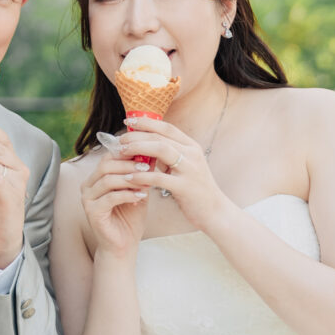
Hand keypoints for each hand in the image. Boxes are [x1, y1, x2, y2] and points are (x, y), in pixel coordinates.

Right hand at [80, 147, 153, 258]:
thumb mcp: (137, 191)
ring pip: (107, 179)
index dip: (127, 154)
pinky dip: (127, 195)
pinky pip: (110, 197)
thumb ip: (140, 174)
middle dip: (128, 165)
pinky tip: (140, 196)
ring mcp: (87, 199)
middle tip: (147, 167)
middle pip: (106, 165)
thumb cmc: (129, 218)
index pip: (108, 157)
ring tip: (146, 182)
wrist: (124, 246)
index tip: (146, 154)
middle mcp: (88, 186)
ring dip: (129, 179)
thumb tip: (152, 154)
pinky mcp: (92, 212)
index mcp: (96, 178)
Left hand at [119, 115, 232, 233]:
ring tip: (122, 152)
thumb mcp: (185, 166)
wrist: (215, 212)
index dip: (146, 122)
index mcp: (191, 146)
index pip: (166, 127)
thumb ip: (169, 154)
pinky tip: (128, 177)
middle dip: (137, 136)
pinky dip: (142, 176)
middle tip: (120, 140)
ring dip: (138, 148)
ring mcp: (190, 170)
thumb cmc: (195, 188)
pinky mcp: (185, 187)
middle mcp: (192, 154)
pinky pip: (159, 178)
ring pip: (161, 150)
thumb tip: (144, 144)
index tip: (129, 122)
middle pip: (160, 137)